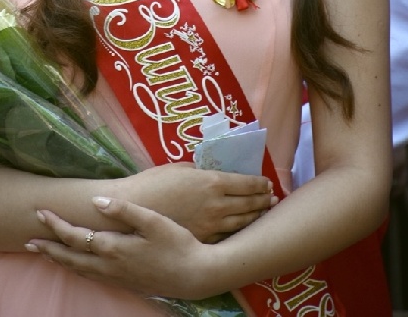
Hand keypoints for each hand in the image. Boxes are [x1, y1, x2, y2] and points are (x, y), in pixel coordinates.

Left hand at [29, 196, 210, 300]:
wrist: (195, 275)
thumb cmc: (176, 243)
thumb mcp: (153, 220)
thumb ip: (124, 210)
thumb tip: (96, 201)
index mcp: (114, 248)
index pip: (76, 236)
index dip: (56, 225)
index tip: (41, 213)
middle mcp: (109, 266)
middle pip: (70, 258)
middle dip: (48, 247)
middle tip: (28, 239)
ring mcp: (116, 277)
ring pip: (79, 270)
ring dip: (59, 260)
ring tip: (44, 252)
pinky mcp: (123, 282)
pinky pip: (90, 276)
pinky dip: (75, 269)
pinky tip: (74, 264)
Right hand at [116, 163, 274, 241]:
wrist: (135, 210)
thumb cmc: (154, 183)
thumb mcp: (180, 168)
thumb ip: (200, 171)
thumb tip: (211, 172)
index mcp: (213, 182)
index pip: (246, 183)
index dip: (260, 183)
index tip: (267, 183)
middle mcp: (217, 205)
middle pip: (249, 203)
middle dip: (263, 200)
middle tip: (272, 197)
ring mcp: (212, 225)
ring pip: (242, 222)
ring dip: (256, 216)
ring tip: (264, 212)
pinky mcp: (203, 239)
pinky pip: (227, 236)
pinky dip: (239, 231)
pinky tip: (244, 229)